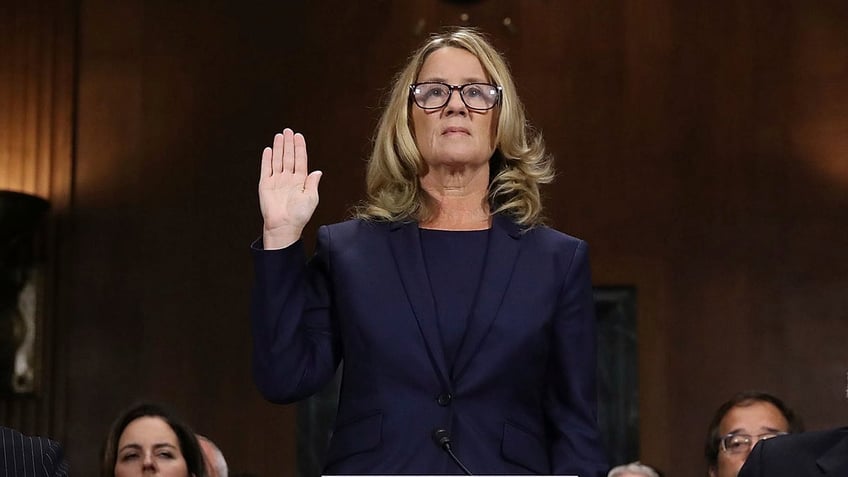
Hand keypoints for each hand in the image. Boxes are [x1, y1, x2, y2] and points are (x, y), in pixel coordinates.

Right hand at [258, 128, 322, 248]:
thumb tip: (318, 172)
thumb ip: (313, 183)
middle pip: (288, 157)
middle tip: (288, 131)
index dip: (300, 148)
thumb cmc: (299, 215)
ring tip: (280, 136)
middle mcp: (288, 179)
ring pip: (278, 160)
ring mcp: (276, 181)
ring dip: (279, 148)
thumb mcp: (311, 198)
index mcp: (300, 181)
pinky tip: (269, 150)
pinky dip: (267, 159)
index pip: (300, 160)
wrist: (284, 226)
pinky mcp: (266, 185)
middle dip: (289, 144)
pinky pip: (266, 169)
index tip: (299, 136)